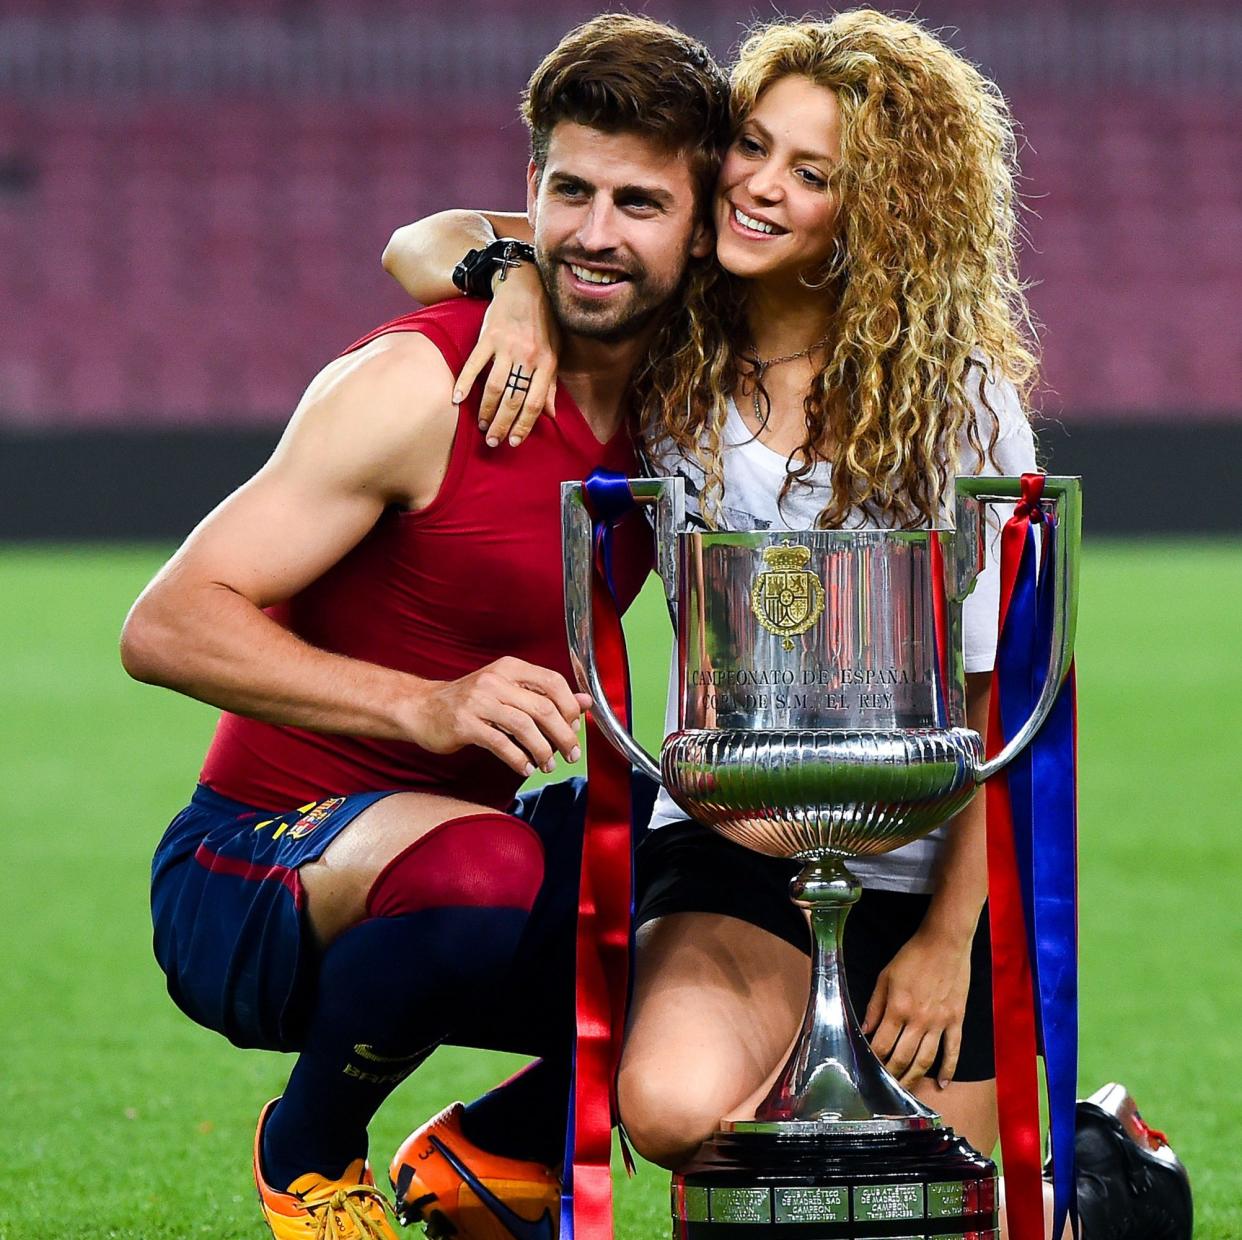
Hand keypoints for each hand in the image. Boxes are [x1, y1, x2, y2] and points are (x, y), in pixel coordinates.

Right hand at [406, 657, 590, 776]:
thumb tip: (585, 703)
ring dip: (543, 751)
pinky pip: (501, 744)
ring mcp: (478, 701)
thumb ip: (544, 696)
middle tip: (571, 754)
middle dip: (564, 735)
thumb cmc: (469, 701)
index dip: (570, 707)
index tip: (575, 728)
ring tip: (548, 765)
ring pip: (525, 727)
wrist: (421, 708)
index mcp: (510, 668)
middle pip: (543, 708)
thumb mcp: (508, 691)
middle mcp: (496, 680)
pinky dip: (519, 760)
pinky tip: (526, 768)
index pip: (553, 682)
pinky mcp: (465, 723)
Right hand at [454, 263, 559, 446]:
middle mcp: (527, 357)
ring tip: (480, 427)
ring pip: (495, 387)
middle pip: (514, 399)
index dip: (524, 425)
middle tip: (493, 441)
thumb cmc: (543, 322)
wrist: (527, 285)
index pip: (535, 402)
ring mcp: (507, 346)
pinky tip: (457, 399)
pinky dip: (465, 383)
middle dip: (502, 424)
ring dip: (485, 410)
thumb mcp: (555, 351)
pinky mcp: (488, 337)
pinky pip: (474, 364)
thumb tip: (551, 415)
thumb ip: (551, 384)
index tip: (514, 441)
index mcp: (546, 363)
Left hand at [861, 924, 971, 1087]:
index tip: (867, 1071)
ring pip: (926, 1060)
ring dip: (915, 1078)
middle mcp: (919, 1020)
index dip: (874, 1061)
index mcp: (898, 1008)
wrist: (945, 943)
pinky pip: (953, 1050)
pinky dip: (948, 1069)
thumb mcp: (885, 977)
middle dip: (892, 1076)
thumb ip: (874, 1006)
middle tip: (884, 1089)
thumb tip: (865, 1029)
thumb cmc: (912, 957)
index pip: (882, 1045)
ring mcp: (940, 1022)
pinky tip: (943, 1084)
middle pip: (903, 1058)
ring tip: (906, 1092)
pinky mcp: (956, 1020)